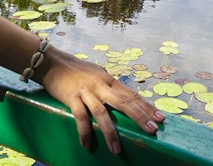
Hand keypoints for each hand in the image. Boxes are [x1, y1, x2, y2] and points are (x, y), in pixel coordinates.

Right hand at [38, 47, 164, 154]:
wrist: (52, 62)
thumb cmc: (75, 70)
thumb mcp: (96, 74)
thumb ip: (109, 86)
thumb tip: (123, 99)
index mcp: (109, 80)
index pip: (131, 95)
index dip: (146, 107)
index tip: (160, 118)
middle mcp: (100, 85)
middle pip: (124, 102)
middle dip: (140, 117)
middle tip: (152, 131)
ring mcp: (86, 91)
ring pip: (102, 113)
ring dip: (110, 132)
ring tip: (116, 149)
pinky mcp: (71, 97)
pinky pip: (80, 117)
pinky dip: (84, 132)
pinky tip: (87, 145)